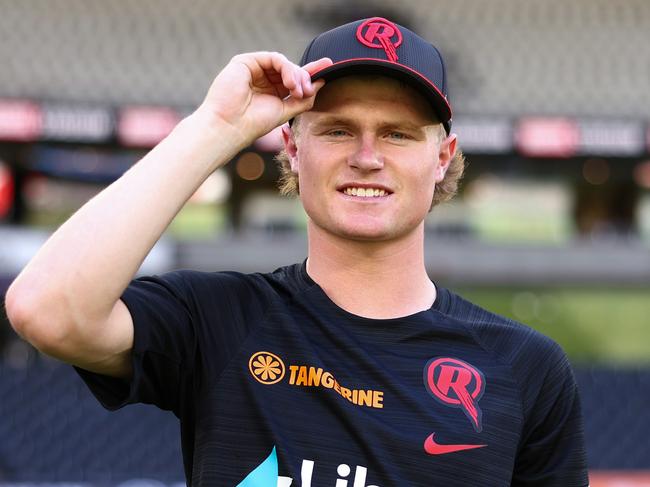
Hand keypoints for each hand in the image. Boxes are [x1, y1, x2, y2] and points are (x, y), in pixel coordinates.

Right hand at [196, 51, 332, 146]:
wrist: (230, 127)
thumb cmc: (254, 123)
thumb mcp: (285, 111)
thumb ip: (302, 99)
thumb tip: (320, 84)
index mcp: (272, 91)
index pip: (294, 78)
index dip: (311, 73)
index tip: (329, 67)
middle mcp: (263, 78)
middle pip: (292, 70)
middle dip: (305, 78)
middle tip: (308, 91)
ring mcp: (254, 69)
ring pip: (285, 63)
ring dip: (297, 75)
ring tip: (297, 91)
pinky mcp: (246, 61)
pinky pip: (274, 58)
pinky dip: (287, 69)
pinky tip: (290, 84)